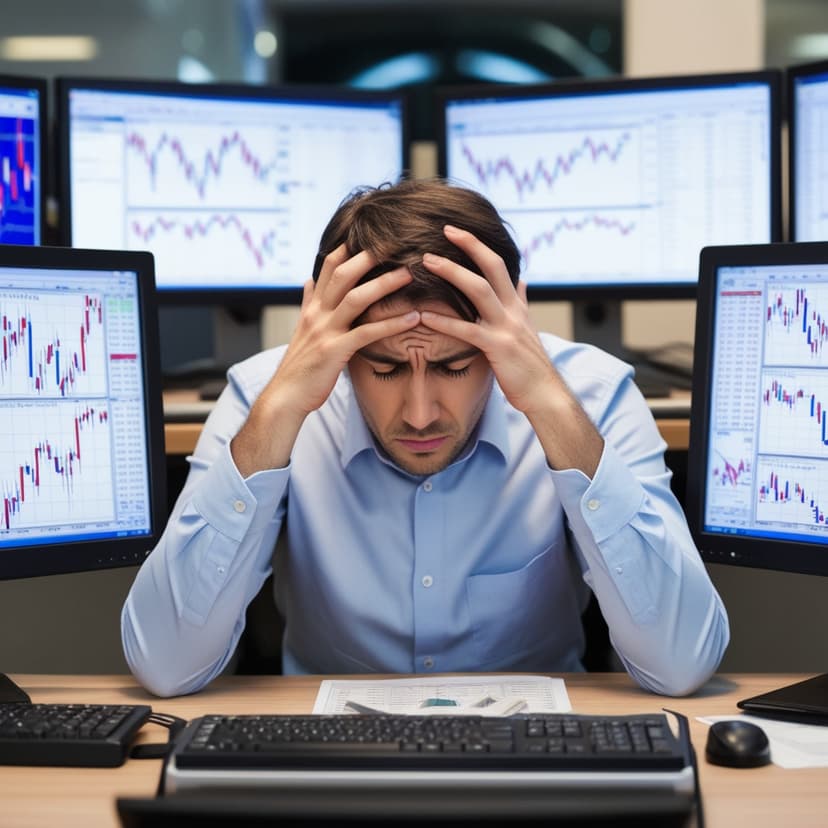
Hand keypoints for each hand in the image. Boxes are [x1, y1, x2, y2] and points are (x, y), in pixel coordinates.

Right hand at [231, 245, 419, 474]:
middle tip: (398, 243)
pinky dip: (392, 324)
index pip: (329, 265)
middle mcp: (317, 313)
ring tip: (410, 274)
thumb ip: (308, 302)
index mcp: (312, 306)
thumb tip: (308, 280)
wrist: (285, 397)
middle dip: (369, 256)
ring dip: (385, 284)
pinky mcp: (335, 352)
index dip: (350, 246)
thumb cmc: (299, 366)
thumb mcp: (302, 329)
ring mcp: (325, 331)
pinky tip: (414, 318)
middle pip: (343, 274)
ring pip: (356, 298)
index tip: (374, 233)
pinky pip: (367, 333)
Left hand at [419, 226, 602, 474]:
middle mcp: (513, 310)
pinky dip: (444, 321)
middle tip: (444, 230)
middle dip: (468, 245)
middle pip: (491, 267)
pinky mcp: (498, 347)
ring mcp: (506, 327)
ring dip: (452, 273)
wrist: (545, 393)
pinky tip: (423, 317)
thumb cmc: (530, 365)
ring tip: (426, 262)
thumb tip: (522, 281)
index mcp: (517, 305)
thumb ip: (522, 303)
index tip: (456, 231)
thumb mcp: (528, 328)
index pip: (498, 264)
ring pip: (479, 290)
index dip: (478, 245)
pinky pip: (468, 330)